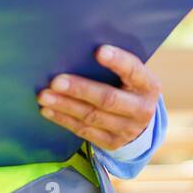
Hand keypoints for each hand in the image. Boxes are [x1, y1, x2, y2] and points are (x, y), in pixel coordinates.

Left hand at [37, 45, 159, 151]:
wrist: (140, 121)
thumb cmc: (129, 86)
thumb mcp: (132, 75)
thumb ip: (116, 65)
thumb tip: (79, 49)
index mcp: (149, 85)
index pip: (134, 71)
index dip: (118, 61)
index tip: (99, 51)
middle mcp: (141, 109)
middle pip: (108, 99)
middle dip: (80, 89)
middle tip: (56, 81)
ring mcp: (127, 129)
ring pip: (92, 116)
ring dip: (65, 105)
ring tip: (44, 96)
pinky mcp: (112, 142)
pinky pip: (84, 131)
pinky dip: (64, 119)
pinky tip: (48, 110)